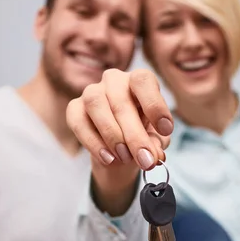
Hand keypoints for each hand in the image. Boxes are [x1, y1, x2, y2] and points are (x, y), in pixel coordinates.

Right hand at [67, 68, 172, 215]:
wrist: (120, 152)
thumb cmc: (142, 136)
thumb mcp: (155, 141)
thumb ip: (156, 144)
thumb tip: (154, 156)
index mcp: (139, 80)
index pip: (143, 81)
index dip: (154, 105)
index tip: (165, 130)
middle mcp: (114, 80)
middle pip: (121, 101)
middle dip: (135, 135)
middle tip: (145, 160)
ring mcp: (92, 91)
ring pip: (96, 104)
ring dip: (112, 134)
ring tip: (125, 158)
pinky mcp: (74, 108)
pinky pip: (78, 122)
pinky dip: (93, 142)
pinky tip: (108, 159)